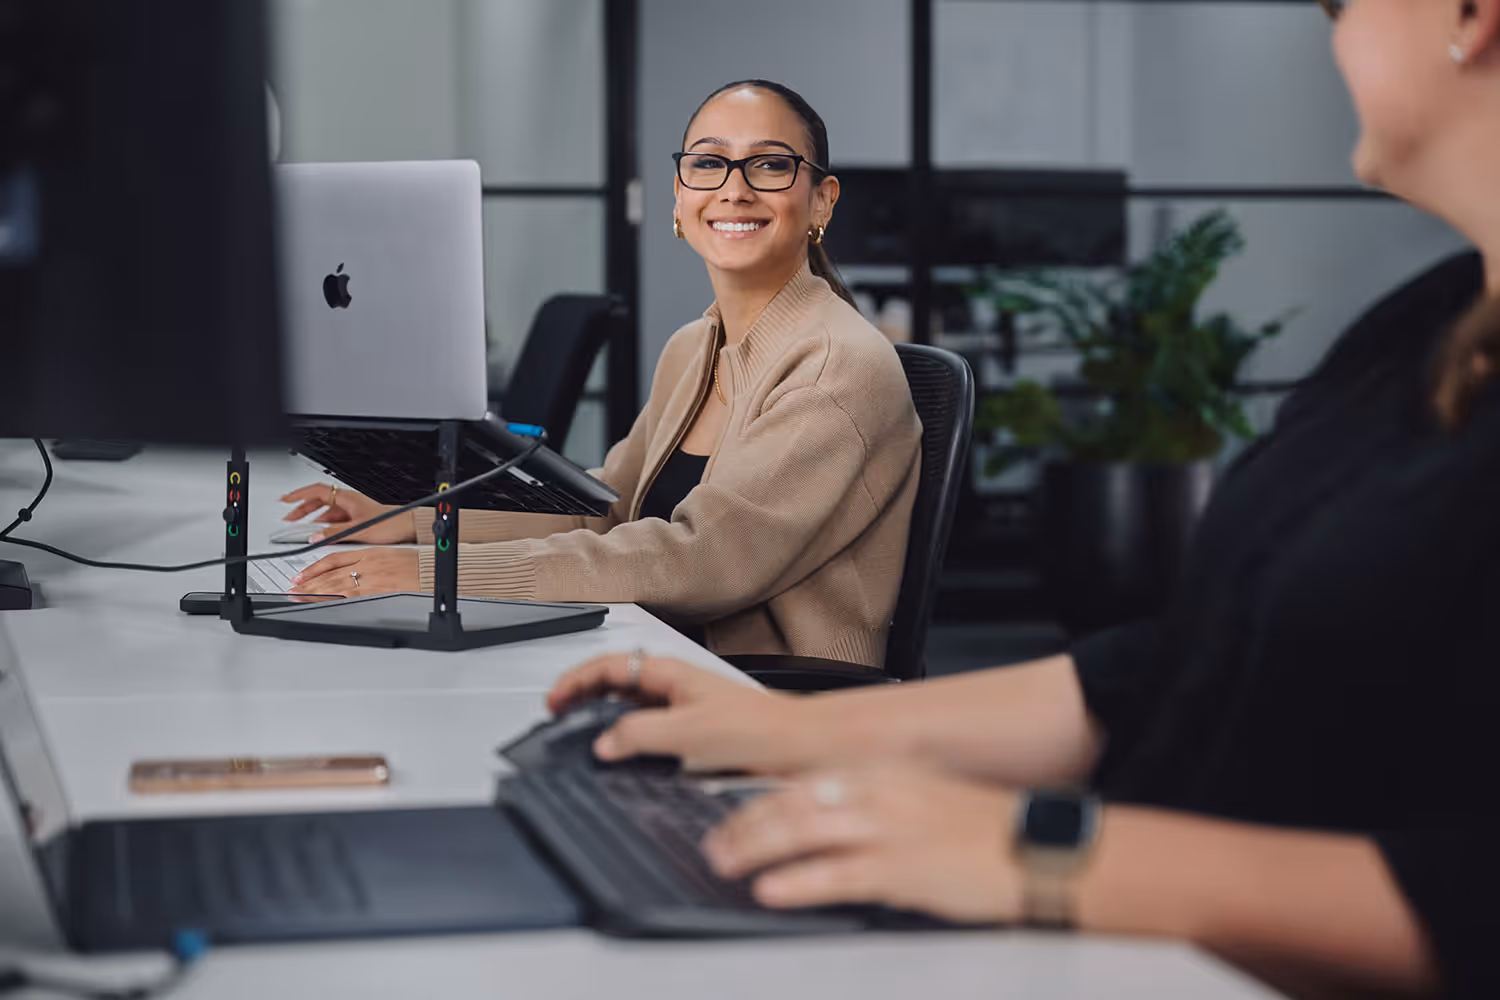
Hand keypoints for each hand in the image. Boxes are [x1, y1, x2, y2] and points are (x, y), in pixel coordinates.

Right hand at [278, 483, 413, 543]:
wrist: (408, 527)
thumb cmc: (389, 523)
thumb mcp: (358, 530)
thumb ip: (335, 532)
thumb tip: (315, 536)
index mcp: (347, 498)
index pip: (316, 491)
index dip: (299, 494)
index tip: (285, 499)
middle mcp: (348, 501)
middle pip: (318, 500)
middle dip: (301, 507)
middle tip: (288, 516)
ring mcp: (352, 509)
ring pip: (326, 510)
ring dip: (312, 517)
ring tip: (300, 526)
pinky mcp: (355, 517)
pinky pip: (334, 518)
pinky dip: (324, 524)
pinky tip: (320, 532)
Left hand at [289, 547, 418, 596]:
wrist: (432, 570)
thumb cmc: (417, 565)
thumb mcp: (390, 556)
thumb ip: (369, 563)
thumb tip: (351, 573)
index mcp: (369, 552)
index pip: (334, 558)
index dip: (315, 567)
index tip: (303, 575)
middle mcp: (366, 563)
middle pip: (330, 572)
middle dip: (309, 581)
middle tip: (294, 587)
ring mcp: (370, 577)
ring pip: (335, 583)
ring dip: (315, 590)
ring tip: (300, 595)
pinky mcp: (377, 589)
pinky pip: (349, 595)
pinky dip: (333, 598)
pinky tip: (323, 602)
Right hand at [547, 654, 819, 773]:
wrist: (802, 747)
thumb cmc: (760, 729)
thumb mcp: (688, 732)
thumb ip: (640, 734)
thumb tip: (604, 743)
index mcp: (671, 673)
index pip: (609, 666)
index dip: (576, 680)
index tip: (554, 701)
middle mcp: (676, 687)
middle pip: (615, 683)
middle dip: (582, 695)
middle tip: (558, 715)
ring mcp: (685, 709)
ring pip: (630, 707)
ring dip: (602, 717)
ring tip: (580, 734)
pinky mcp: (695, 734)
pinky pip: (649, 731)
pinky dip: (627, 739)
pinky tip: (624, 757)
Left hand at [703, 763, 1022, 924]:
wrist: (1039, 849)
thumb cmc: (988, 833)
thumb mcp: (924, 803)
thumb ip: (876, 805)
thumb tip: (828, 817)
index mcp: (884, 774)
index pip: (804, 779)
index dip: (760, 798)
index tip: (732, 812)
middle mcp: (880, 793)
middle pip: (792, 801)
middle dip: (745, 823)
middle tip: (717, 844)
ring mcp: (890, 829)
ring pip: (803, 829)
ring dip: (756, 847)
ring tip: (727, 862)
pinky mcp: (903, 869)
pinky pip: (836, 873)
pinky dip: (797, 881)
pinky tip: (771, 889)